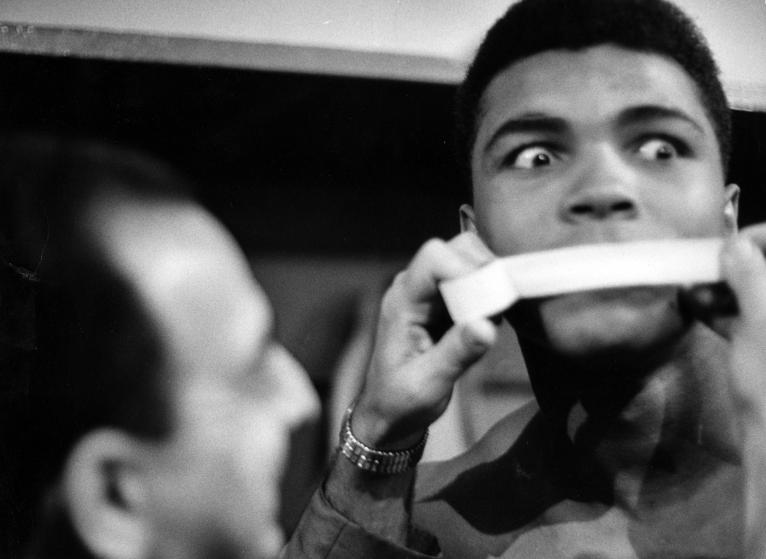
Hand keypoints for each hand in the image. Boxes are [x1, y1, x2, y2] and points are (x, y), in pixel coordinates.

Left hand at [352, 232, 498, 448]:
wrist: (390, 414)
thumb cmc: (400, 401)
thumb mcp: (428, 383)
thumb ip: (456, 353)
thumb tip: (487, 326)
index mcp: (402, 301)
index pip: (434, 258)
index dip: (465, 267)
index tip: (488, 297)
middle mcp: (414, 289)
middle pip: (456, 250)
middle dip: (483, 271)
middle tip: (497, 308)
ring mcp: (429, 294)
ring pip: (468, 262)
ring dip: (488, 284)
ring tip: (491, 320)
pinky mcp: (444, 304)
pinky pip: (472, 282)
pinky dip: (488, 296)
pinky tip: (486, 325)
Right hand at [716, 225, 765, 558]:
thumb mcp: (760, 321)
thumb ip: (750, 276)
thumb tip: (734, 244)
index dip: (759, 241)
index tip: (726, 245)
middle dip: (736, 265)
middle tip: (702, 268)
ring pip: (758, 294)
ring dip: (726, 287)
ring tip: (693, 290)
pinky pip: (752, 317)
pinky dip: (726, 309)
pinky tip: (697, 306)